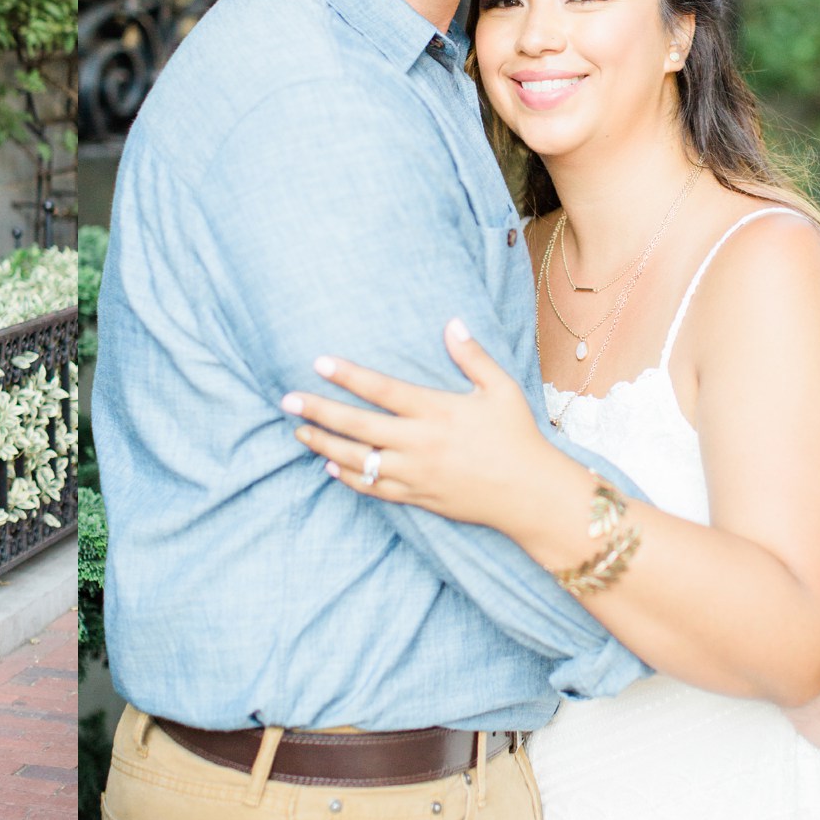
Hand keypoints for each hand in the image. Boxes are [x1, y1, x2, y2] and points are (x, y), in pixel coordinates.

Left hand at [281, 320, 556, 530]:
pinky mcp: (418, 497)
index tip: (319, 362)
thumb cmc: (518, 437)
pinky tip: (330, 465)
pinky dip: (349, 477)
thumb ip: (473, 357)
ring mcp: (416, 474)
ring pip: (359, 460)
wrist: (532, 496)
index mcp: (438, 412)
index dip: (349, 375)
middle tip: (288, 400)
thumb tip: (451, 322)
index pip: (383, 390)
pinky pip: (374, 489)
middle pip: (358, 426)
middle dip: (319, 412)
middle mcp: (421, 444)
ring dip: (324, 445)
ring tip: (299, 432)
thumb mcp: (501, 390)